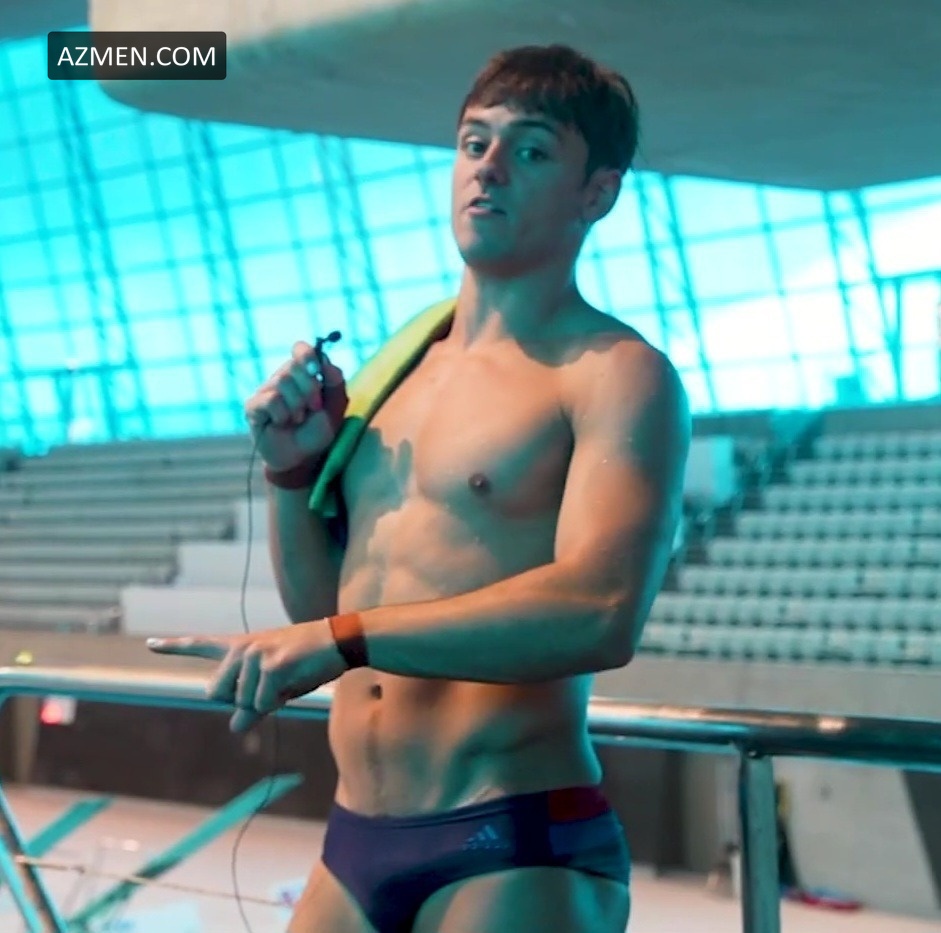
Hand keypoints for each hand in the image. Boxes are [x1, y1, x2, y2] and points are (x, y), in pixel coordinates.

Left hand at [146, 620, 347, 732]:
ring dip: (265, 703)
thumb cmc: (309, 663)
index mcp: (241, 646)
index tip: (149, 644)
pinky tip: (295, 682)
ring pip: (240, 703)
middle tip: (273, 687)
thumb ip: (252, 704)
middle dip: (241, 701)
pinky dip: (279, 702)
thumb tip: (235, 727)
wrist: (340, 640)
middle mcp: (242, 648)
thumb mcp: (277, 683)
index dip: (174, 647)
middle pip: (215, 694)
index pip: (201, 645)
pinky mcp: (271, 666)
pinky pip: (262, 704)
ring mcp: (255, 655)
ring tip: (289, 679)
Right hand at [245, 342, 347, 471]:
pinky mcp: (253, 407)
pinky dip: (283, 413)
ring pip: (282, 382)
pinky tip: (282, 423)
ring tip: (298, 419)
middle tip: (314, 407)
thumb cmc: (317, 432)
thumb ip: (335, 384)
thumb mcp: (334, 409)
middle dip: (309, 388)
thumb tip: (327, 363)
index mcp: (302, 374)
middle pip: (293, 366)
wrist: (302, 458)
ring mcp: (266, 391)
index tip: (316, 369)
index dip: (307, 354)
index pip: (300, 349)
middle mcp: (282, 379)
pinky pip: (271, 399)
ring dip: (297, 405)